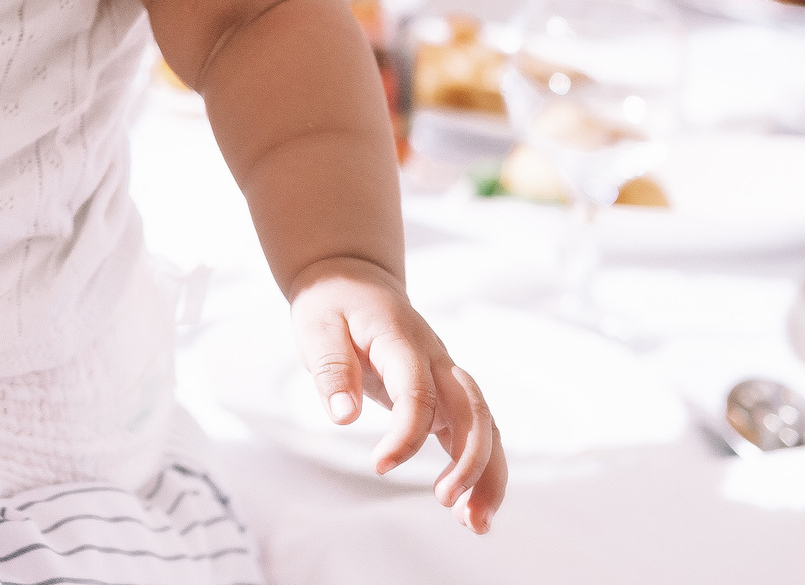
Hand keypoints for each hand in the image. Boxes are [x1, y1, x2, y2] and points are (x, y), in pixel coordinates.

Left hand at [289, 256, 505, 532]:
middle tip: (451, 505)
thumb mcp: (316, 327)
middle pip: (474, 410)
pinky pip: (473, 432)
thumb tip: (343, 417)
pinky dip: (478, 469)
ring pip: (484, 425)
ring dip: (487, 474)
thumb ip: (331, 369)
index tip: (380, 467)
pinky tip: (467, 509)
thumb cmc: (333, 305)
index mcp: (403, 341)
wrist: (353, 281)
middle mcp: (437, 359)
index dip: (406, 433)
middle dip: (472, 461)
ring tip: (475, 523)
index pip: (418, 391)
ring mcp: (446, 375)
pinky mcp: (445, 393)